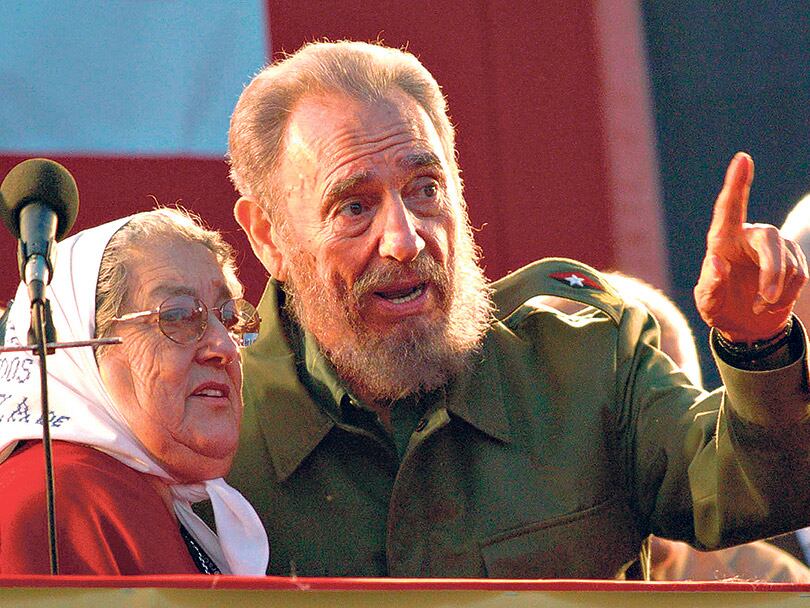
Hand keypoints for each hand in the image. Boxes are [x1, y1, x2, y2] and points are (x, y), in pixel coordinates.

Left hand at [694, 152, 807, 342]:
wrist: (746, 323)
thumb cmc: (720, 308)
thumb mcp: (708, 303)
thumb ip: (710, 285)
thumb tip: (717, 262)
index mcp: (722, 239)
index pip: (729, 208)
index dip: (737, 183)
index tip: (742, 158)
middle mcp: (749, 236)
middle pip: (771, 239)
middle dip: (772, 271)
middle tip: (765, 300)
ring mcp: (775, 246)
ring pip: (788, 262)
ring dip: (776, 291)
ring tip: (759, 306)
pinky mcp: (794, 258)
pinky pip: (800, 274)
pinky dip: (786, 295)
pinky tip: (771, 303)